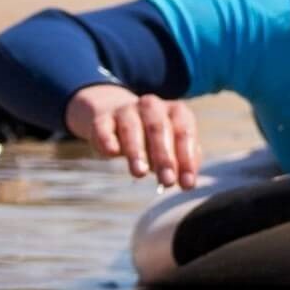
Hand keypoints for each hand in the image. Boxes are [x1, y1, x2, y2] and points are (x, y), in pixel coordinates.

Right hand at [65, 83, 201, 187]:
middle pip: (158, 128)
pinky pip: (103, 128)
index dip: (186, 158)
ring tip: (140, 173)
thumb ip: (184, 162)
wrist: (117, 120)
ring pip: (131, 128)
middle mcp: (151, 106)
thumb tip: (188, 180)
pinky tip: (112, 152)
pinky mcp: (102, 120)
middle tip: (167, 181)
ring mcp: (125, 110)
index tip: (187, 183)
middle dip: (164, 156)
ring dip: (136, 151)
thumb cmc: (154, 141)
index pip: (184, 131)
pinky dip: (107, 139)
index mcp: (174, 110)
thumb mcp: (173, 148)